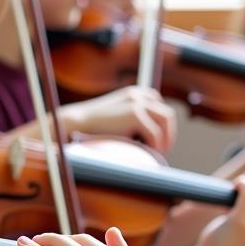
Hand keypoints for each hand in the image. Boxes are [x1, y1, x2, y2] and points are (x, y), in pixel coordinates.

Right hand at [60, 86, 176, 152]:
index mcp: (133, 93)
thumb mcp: (114, 118)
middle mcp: (138, 95)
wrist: (75, 122)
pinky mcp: (135, 114)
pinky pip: (155, 133)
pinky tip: (150, 151)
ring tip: (160, 151)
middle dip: (169, 131)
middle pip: (166, 112)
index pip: (158, 105)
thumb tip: (142, 137)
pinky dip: (156, 144)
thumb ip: (127, 120)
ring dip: (166, 137)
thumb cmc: (91, 126)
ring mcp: (137, 103)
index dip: (161, 122)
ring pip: (165, 120)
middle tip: (165, 147)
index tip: (159, 138)